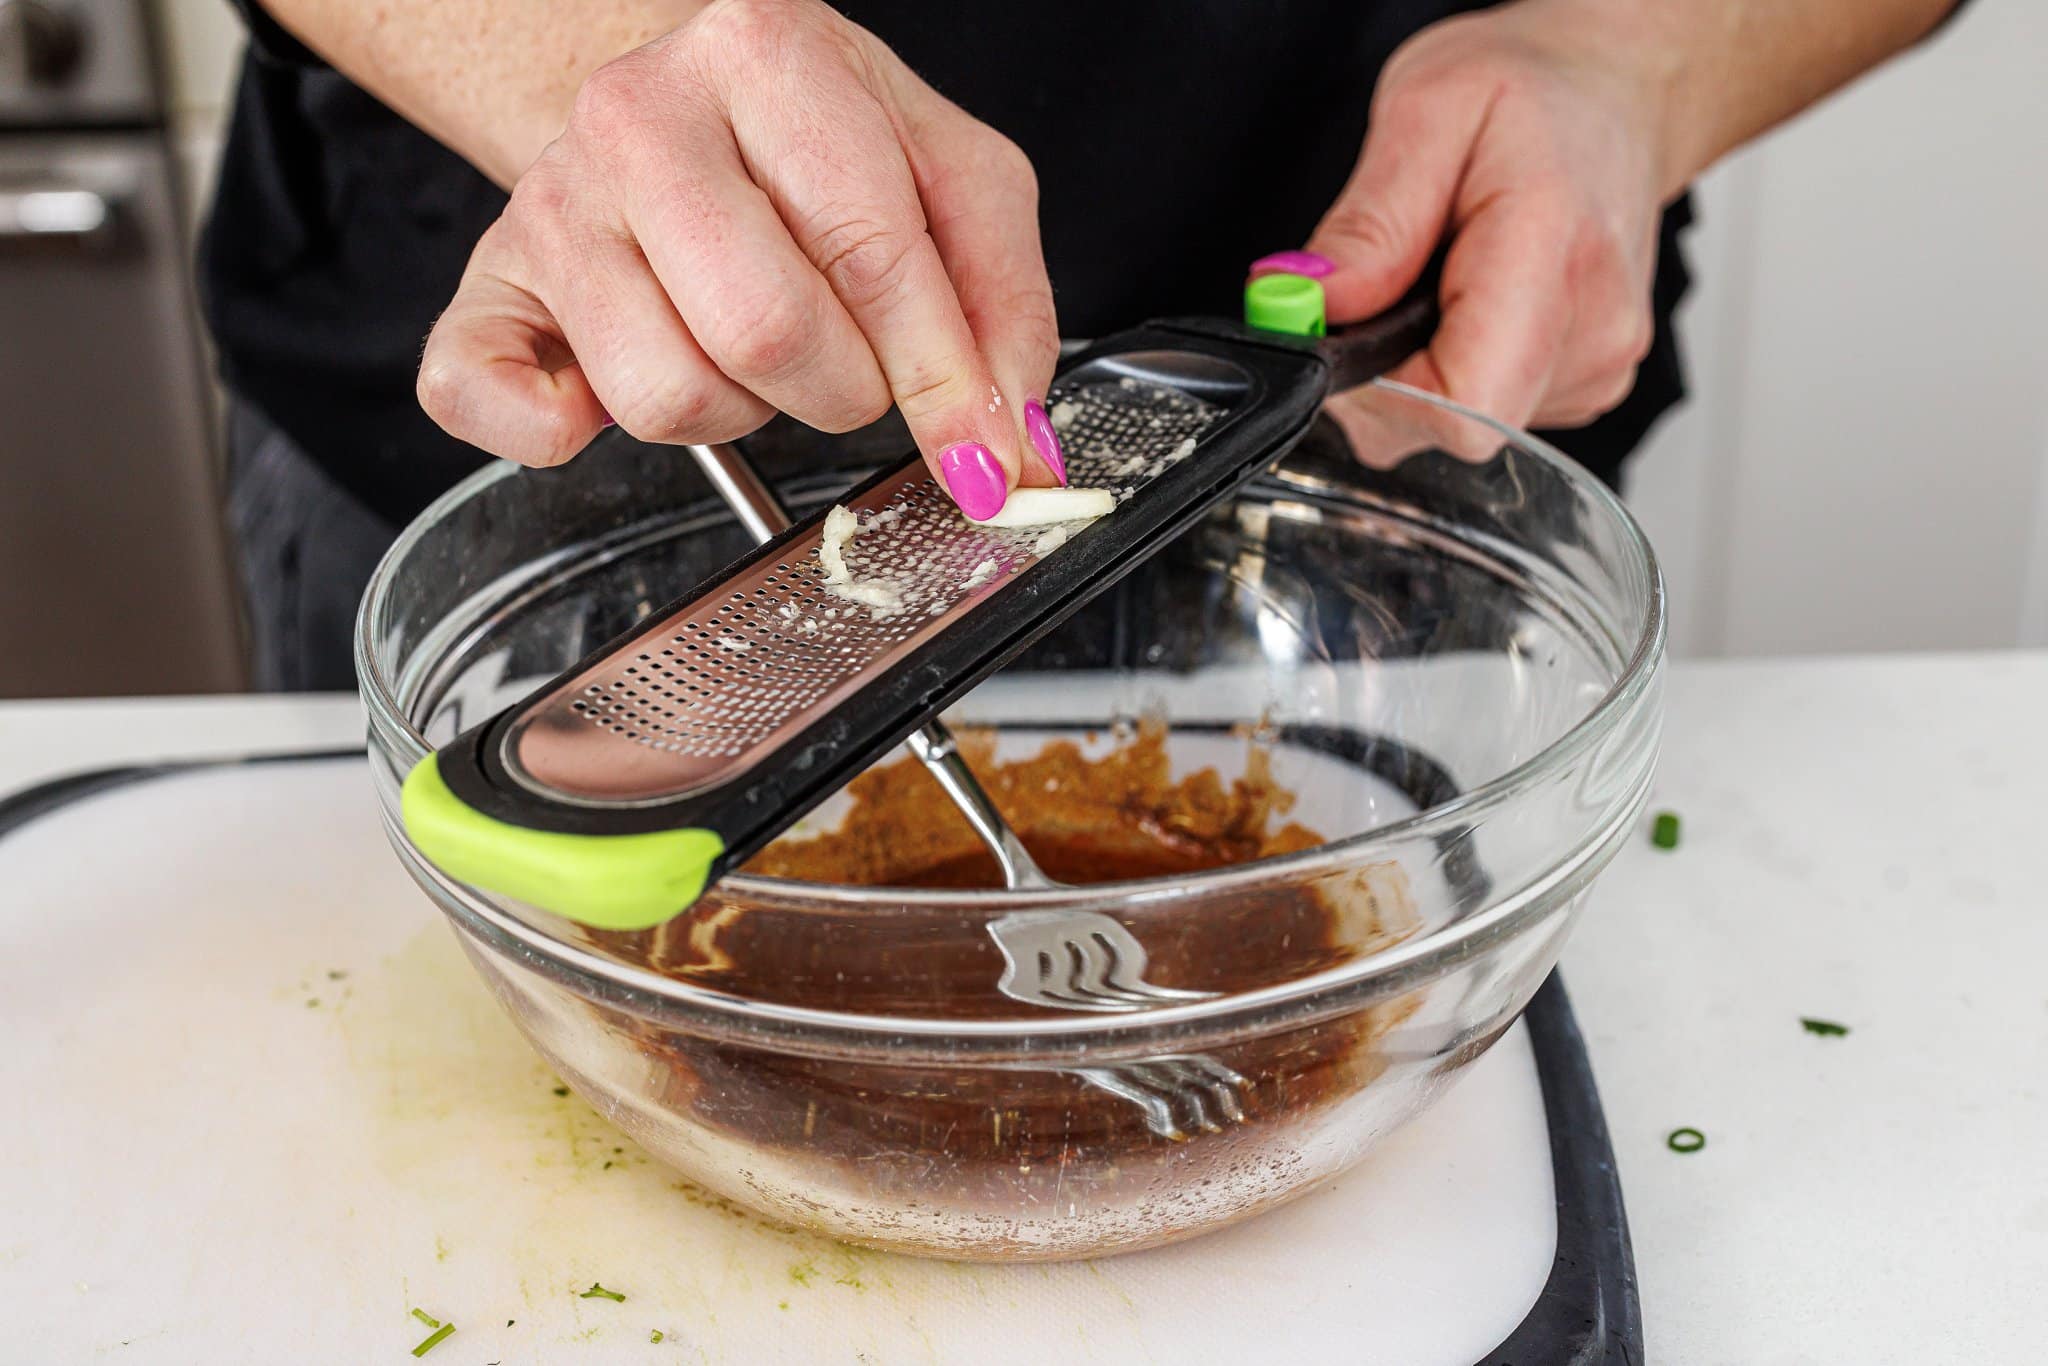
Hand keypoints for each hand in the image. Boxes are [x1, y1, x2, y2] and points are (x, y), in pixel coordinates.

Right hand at [417, 0, 1064, 517]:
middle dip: (841, 391)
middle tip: (850, 364)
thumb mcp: (945, 172)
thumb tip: (1011, 440)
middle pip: (764, 333)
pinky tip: (601, 397)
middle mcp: (637, 116)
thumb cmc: (814, 138)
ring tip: (749, 347)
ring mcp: (549, 203)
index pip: (870, 255)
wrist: (676, 98)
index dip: (941, 381)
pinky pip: (483, 395)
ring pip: (667, 394)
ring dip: (741, 411)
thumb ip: (1003, 297)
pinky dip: (550, 433)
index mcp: (763, 56)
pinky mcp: (488, 284)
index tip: (984, 459)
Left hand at [1256, 0, 1682, 458]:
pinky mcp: (1585, 386)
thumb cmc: (1533, 95)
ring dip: (1420, 361)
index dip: (1379, 389)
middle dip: (1386, 368)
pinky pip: (1482, 409)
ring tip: (1447, 272)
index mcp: (1552, 255)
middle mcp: (1592, 331)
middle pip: (1447, 424)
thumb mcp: (1425, 111)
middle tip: (1396, 274)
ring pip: (1457, 422)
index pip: (1459, 407)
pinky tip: (1472, 298)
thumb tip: (1309, 305)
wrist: (1610, 96)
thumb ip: (1368, 223)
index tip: (1354, 322)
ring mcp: (1596, 367)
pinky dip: (1455, 363)